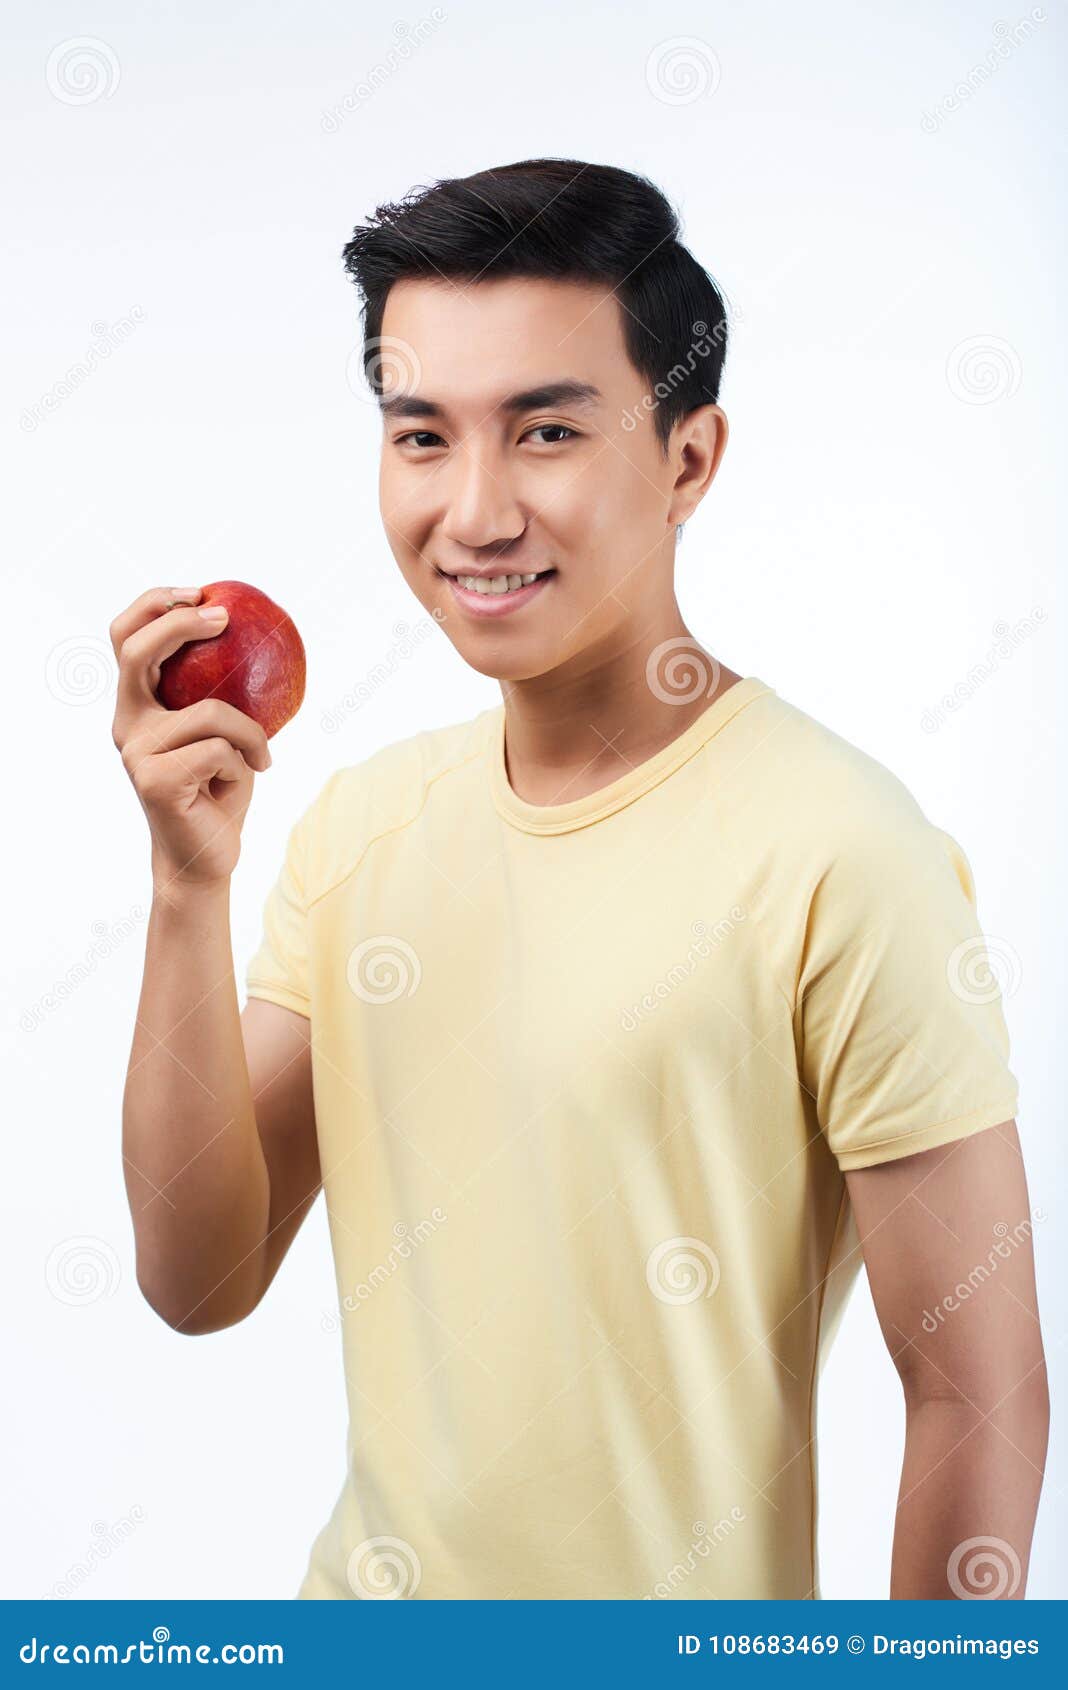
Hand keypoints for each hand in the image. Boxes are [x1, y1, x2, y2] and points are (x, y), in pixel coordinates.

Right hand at [109, 586, 272, 893]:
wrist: (208, 857)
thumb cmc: (220, 792)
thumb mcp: (225, 733)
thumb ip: (222, 692)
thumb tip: (260, 635)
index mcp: (137, 706)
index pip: (125, 638)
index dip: (154, 605)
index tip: (201, 592)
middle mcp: (126, 724)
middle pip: (136, 651)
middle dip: (179, 622)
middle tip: (226, 616)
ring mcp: (135, 752)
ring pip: (208, 711)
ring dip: (251, 733)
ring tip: (261, 758)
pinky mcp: (155, 779)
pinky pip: (221, 749)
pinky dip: (246, 762)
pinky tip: (245, 781)